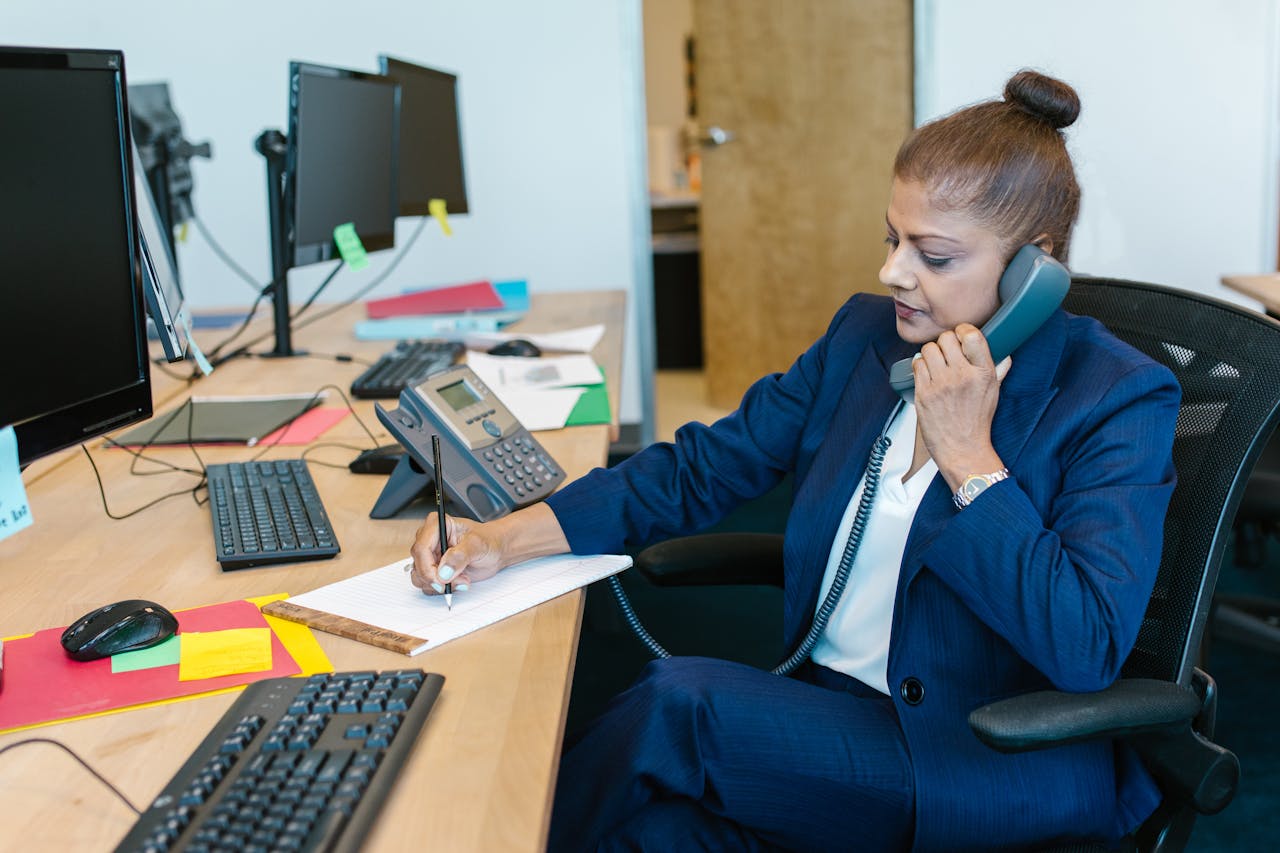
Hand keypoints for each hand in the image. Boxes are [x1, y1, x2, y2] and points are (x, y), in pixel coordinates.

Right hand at [408, 513, 505, 595]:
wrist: (496, 550)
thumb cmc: (489, 540)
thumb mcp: (478, 544)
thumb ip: (460, 556)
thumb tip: (443, 571)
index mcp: (436, 525)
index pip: (421, 549)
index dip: (428, 568)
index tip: (441, 580)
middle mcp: (429, 540)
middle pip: (418, 564)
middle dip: (437, 578)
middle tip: (460, 580)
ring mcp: (430, 556)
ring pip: (420, 577)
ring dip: (441, 585)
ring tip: (463, 579)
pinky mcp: (433, 570)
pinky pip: (428, 585)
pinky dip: (443, 588)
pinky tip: (459, 581)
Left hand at [912, 323, 1012, 489]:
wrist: (962, 449)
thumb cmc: (978, 422)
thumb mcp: (994, 393)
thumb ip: (998, 369)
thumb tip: (1004, 352)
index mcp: (984, 373)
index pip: (972, 335)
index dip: (962, 330)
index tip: (960, 335)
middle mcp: (963, 376)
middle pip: (946, 338)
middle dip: (945, 342)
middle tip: (946, 353)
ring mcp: (942, 384)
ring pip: (928, 349)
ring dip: (931, 353)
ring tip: (936, 364)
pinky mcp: (924, 393)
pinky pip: (917, 364)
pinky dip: (920, 366)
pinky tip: (928, 374)